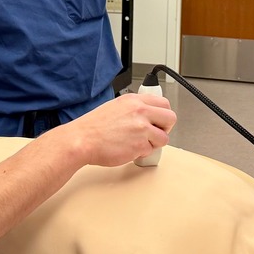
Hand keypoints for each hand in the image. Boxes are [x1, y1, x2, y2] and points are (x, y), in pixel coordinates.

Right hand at [50, 93, 175, 167]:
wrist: (82, 140)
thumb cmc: (93, 127)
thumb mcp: (115, 107)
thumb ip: (134, 109)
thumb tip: (148, 115)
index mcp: (134, 100)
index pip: (164, 103)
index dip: (163, 115)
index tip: (158, 121)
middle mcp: (140, 111)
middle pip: (171, 118)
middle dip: (165, 128)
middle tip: (155, 133)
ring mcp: (142, 128)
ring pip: (164, 138)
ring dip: (154, 143)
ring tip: (138, 143)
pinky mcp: (140, 145)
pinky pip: (151, 151)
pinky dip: (142, 153)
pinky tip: (129, 149)